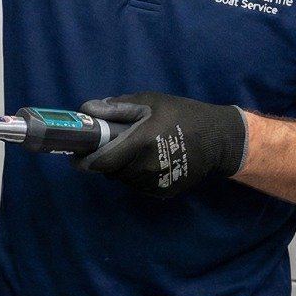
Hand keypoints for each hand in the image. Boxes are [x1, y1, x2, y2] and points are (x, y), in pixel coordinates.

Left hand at [77, 92, 246, 197]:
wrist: (219, 139)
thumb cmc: (182, 115)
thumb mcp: (150, 103)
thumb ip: (117, 108)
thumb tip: (86, 110)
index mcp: (141, 142)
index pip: (101, 162)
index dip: (84, 161)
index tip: (76, 155)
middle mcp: (147, 167)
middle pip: (110, 171)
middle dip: (105, 160)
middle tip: (110, 146)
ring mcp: (157, 182)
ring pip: (124, 180)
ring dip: (121, 168)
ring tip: (133, 151)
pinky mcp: (165, 192)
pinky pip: (139, 186)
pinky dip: (136, 176)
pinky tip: (149, 161)